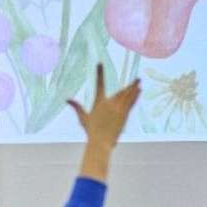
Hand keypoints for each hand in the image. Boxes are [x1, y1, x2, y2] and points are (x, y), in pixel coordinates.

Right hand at [67, 64, 140, 180]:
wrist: (100, 142)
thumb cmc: (90, 131)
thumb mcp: (83, 117)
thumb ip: (76, 107)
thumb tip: (66, 99)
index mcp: (99, 102)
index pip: (99, 84)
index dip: (99, 73)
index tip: (99, 64)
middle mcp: (110, 104)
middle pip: (121, 91)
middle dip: (130, 85)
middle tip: (137, 78)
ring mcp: (118, 109)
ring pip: (128, 96)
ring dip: (134, 88)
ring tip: (139, 81)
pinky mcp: (124, 116)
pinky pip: (131, 103)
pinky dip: (135, 96)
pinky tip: (139, 91)